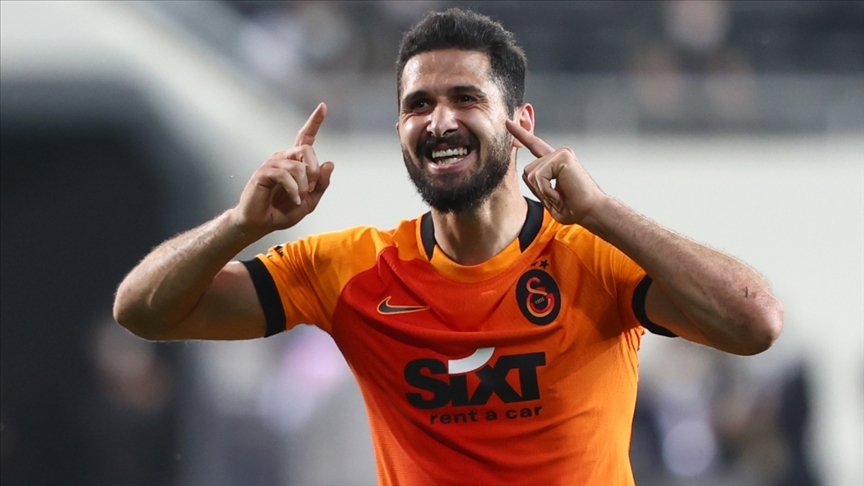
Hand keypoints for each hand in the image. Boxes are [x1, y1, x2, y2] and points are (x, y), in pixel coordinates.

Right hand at [233, 103, 334, 236]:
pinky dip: (294, 189)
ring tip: (300, 199)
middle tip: (311, 189)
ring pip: (297, 165)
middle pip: (307, 149)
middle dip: (314, 170)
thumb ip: (321, 184)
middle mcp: (283, 158)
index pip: (306, 137)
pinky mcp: (263, 172)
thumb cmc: (282, 211)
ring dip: (304, 186)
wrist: (260, 223)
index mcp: (295, 162)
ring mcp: (272, 163)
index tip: (323, 106)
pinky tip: (294, 199)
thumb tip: (329, 163)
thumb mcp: (309, 201)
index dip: (315, 121)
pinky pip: (284, 175)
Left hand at [506, 120, 605, 225]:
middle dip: (537, 189)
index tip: (508, 123)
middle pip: (527, 170)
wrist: (590, 211)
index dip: (521, 134)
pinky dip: (546, 190)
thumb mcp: (548, 196)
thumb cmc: (574, 207)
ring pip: (532, 174)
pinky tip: (560, 194)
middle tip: (557, 197)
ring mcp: (561, 153)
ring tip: (560, 196)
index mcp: (555, 163)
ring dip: (543, 191)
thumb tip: (528, 174)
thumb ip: (537, 184)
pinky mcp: (563, 157)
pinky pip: (539, 176)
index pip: (534, 145)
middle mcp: (559, 155)